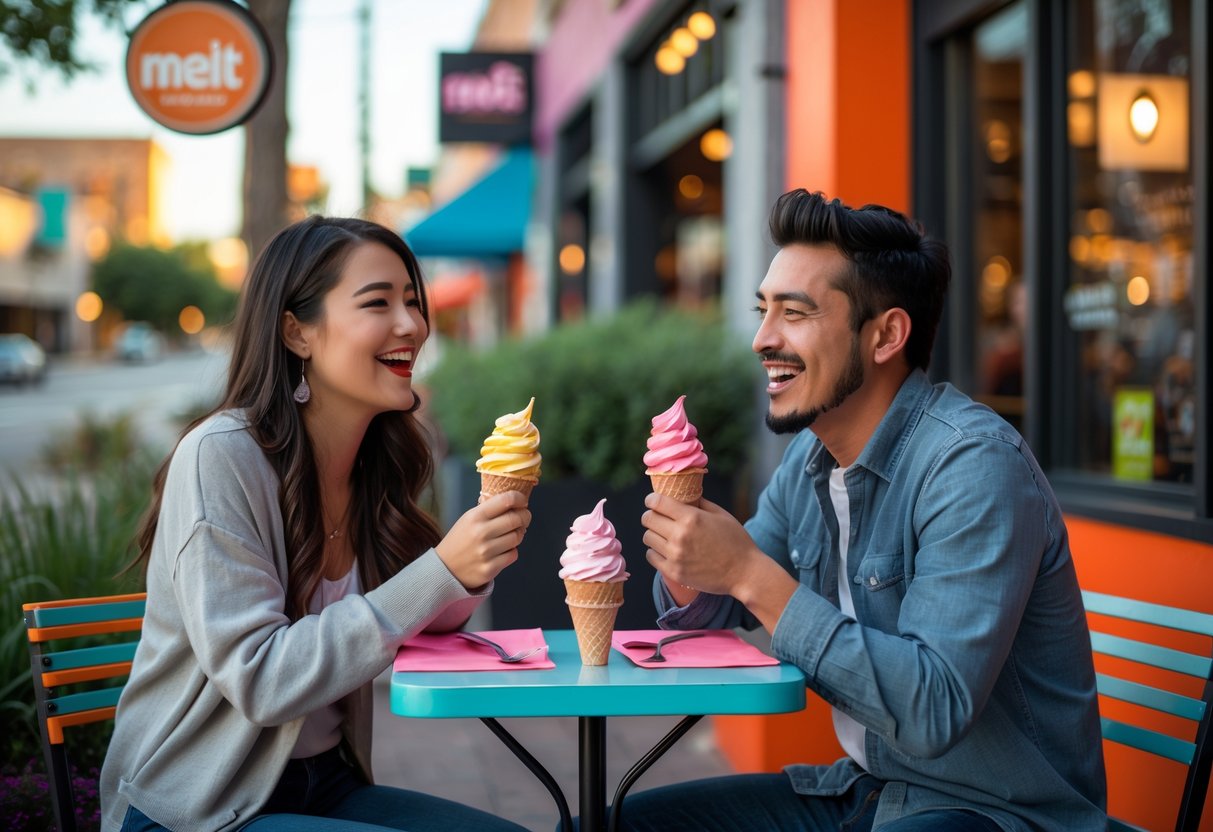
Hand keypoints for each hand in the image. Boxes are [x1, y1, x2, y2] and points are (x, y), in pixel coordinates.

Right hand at [435, 491, 530, 590]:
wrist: (444, 568)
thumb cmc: (460, 540)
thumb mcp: (468, 518)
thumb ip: (489, 510)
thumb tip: (516, 502)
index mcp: (475, 516)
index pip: (507, 500)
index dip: (520, 498)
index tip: (523, 501)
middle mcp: (481, 533)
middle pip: (516, 518)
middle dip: (525, 516)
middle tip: (524, 518)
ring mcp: (486, 552)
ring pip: (517, 537)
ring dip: (518, 534)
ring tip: (510, 534)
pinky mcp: (490, 568)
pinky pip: (513, 555)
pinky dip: (511, 551)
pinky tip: (502, 550)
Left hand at [641, 493, 758, 596]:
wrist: (744, 573)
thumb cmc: (736, 541)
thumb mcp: (721, 515)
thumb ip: (699, 503)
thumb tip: (683, 495)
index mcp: (691, 518)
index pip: (656, 502)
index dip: (651, 500)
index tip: (653, 501)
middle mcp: (680, 535)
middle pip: (647, 519)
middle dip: (652, 515)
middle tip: (659, 518)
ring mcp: (675, 555)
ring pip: (647, 537)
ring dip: (654, 534)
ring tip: (664, 535)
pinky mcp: (674, 572)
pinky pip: (651, 556)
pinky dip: (656, 551)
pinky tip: (666, 550)